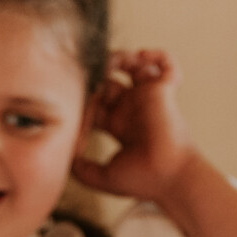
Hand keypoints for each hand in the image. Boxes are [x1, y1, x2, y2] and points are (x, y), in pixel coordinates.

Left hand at [71, 49, 197, 202]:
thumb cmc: (144, 180)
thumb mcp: (104, 177)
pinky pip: (167, 63)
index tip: (75, 113)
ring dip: (120, 58)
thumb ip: (82, 170)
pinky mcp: (165, 90)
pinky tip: (141, 58)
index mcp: (121, 125)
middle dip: (96, 76)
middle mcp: (134, 108)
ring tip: (108, 64)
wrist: (170, 178)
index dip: (82, 101)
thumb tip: (66, 160)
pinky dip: (157, 56)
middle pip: (111, 79)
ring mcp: (149, 98)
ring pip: (135, 65)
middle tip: (87, 80)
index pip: (96, 102)